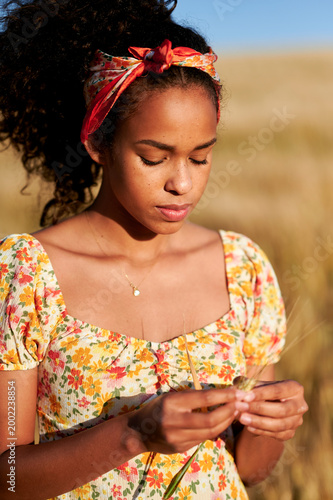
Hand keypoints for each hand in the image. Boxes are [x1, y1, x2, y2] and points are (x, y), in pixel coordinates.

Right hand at [128, 388, 248, 454]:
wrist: (138, 432)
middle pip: (210, 420)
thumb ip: (193, 397)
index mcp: (172, 403)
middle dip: (230, 412)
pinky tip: (222, 422)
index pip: (204, 398)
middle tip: (243, 404)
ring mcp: (177, 438)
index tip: (240, 392)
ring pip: (210, 432)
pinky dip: (215, 430)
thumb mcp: (172, 397)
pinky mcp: (180, 448)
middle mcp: (174, 421)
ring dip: (226, 421)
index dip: (225, 396)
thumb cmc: (158, 408)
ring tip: (236, 412)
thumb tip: (222, 395)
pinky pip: (203, 439)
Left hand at [236, 380, 307, 440]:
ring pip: (279, 425)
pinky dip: (261, 431)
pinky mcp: (291, 433)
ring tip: (242, 418)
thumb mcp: (257, 384)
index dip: (261, 394)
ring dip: (258, 422)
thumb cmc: (263, 391)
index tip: (245, 396)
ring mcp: (297, 421)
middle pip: (281, 410)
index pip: (277, 391)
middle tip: (240, 407)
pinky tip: (249, 427)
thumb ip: (248, 383)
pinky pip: (276, 435)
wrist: (269, 406)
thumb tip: (237, 383)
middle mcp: (300, 405)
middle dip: (259, 409)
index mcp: (294, 388)